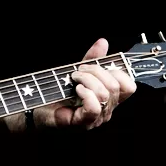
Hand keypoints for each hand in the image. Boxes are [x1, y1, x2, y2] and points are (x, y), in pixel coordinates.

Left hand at [6, 38, 136, 131]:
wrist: (37, 108)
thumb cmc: (58, 92)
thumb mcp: (78, 71)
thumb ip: (92, 59)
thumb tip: (103, 42)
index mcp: (109, 98)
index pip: (129, 86)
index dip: (117, 72)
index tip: (98, 67)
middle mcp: (106, 110)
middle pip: (115, 86)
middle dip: (96, 71)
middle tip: (79, 70)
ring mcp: (95, 119)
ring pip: (105, 95)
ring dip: (87, 79)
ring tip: (74, 78)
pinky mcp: (82, 123)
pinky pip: (94, 107)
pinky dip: (85, 93)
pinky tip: (76, 89)